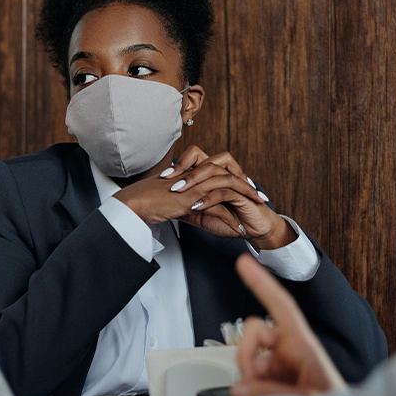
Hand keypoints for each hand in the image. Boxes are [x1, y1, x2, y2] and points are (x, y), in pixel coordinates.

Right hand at [112, 149, 263, 225]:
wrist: (136, 202)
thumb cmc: (149, 200)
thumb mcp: (175, 198)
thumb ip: (189, 198)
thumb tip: (200, 207)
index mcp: (192, 172)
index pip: (220, 169)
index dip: (236, 178)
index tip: (247, 189)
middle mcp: (196, 174)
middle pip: (230, 173)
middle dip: (247, 185)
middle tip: (260, 196)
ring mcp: (195, 184)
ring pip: (229, 185)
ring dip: (246, 197)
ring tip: (257, 209)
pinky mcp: (193, 197)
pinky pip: (218, 204)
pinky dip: (229, 217)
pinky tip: (237, 227)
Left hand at [161, 147, 296, 249]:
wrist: (254, 230)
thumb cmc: (231, 220)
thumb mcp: (202, 216)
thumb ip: (187, 209)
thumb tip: (166, 208)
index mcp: (214, 176)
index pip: (197, 157)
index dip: (180, 162)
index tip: (163, 176)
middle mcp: (224, 175)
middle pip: (204, 160)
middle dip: (184, 169)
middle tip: (168, 180)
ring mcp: (234, 183)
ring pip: (214, 172)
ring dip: (195, 180)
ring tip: (179, 191)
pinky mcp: (242, 195)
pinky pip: (224, 192)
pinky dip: (209, 199)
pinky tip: (197, 206)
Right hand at [230, 255, 346, 395]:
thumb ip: (271, 393)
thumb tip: (240, 387)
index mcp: (304, 345)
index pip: (281, 306)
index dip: (263, 282)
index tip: (245, 262)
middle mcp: (289, 352)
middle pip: (254, 332)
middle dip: (244, 353)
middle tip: (248, 380)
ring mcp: (279, 367)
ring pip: (247, 360)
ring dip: (248, 380)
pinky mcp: (272, 383)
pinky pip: (248, 380)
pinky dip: (249, 392)